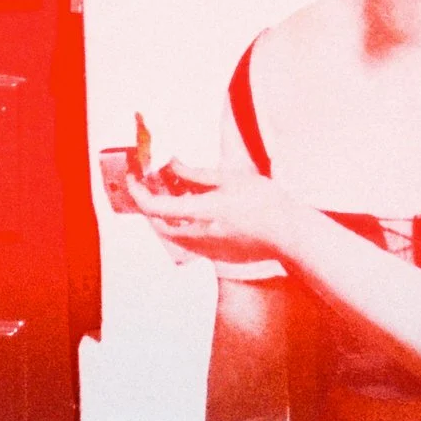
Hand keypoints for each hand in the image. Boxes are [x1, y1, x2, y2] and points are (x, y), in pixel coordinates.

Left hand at [122, 158, 304, 273]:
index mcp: (202, 212)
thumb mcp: (229, 178)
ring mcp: (207, 249)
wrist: (287, 233)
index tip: (133, 178)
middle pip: (159, 225)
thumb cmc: (264, 201)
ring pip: (173, 234)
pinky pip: (189, 239)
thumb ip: (195, 174)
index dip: (138, 192)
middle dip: (150, 205)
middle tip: (151, 185)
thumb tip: (171, 165)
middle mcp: (199, 235)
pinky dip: (183, 223)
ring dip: (167, 215)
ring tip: (176, 192)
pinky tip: (196, 208)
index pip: (156, 207)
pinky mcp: (215, 255)